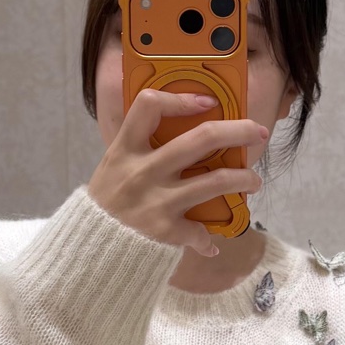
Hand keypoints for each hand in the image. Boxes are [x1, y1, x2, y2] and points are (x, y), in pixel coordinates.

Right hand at [88, 89, 268, 257]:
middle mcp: (142, 171)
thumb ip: (139, 145)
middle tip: (257, 132)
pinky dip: (208, 238)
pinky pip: (199, 231)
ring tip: (254, 181)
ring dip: (243, 179)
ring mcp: (155, 201)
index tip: (207, 101)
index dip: (181, 98)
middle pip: (200, 139)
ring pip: (214, 181)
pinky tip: (211, 240)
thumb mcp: (113, 164)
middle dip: (237, 131)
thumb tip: (177, 123)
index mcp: (126, 149)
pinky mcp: (163, 230)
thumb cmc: (106, 200)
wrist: (87, 246)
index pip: (149, 106)